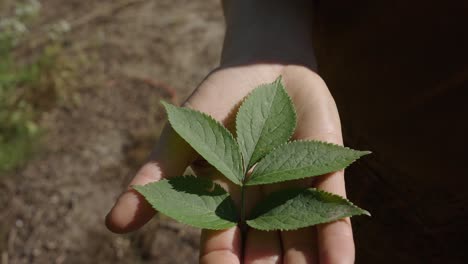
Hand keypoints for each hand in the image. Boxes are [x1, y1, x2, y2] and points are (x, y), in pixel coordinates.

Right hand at [105, 64, 354, 262]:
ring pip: (299, 237)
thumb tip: (113, 225)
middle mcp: (262, 203)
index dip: (222, 262)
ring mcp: (295, 188)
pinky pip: (331, 207)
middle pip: (264, 249)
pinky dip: (335, 238)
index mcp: (226, 200)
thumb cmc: (217, 101)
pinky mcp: (324, 169)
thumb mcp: (183, 137)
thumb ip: (156, 180)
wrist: (262, 64)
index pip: (222, 242)